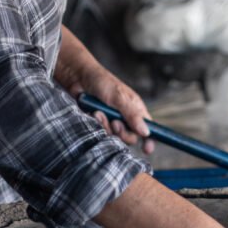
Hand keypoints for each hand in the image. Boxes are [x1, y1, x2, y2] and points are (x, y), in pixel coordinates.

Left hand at [56, 26, 154, 154]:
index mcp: (136, 110)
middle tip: (114, 123)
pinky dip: (97, 125)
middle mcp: (126, 118)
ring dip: (106, 126)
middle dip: (122, 133)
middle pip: (130, 137)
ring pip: (114, 137)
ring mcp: (112, 122)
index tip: (147, 149)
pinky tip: (93, 114)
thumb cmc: (102, 82)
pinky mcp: (100, 124)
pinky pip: (101, 133)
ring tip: (99, 113)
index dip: (149, 139)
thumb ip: (132, 115)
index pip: (147, 128)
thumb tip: (146, 132)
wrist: (78, 78)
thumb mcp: (119, 97)